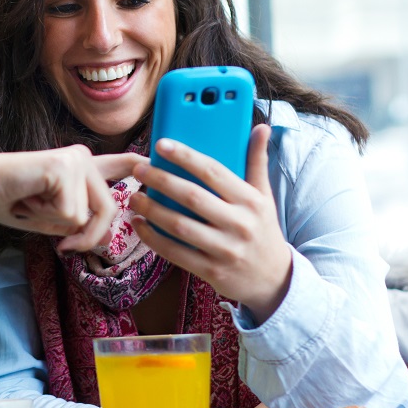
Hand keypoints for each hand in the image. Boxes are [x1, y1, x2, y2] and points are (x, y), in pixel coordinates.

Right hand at [0, 145, 147, 251]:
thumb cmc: (8, 199)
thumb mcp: (50, 215)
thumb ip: (76, 220)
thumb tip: (97, 234)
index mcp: (83, 165)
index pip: (124, 163)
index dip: (147, 168)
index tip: (165, 170)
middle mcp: (84, 157)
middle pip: (109, 210)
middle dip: (88, 237)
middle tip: (63, 248)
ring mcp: (75, 159)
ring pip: (85, 216)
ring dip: (54, 223)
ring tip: (30, 204)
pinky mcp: (64, 167)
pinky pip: (68, 214)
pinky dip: (44, 217)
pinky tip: (26, 199)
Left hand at [129, 124, 291, 322]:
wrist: (274, 280)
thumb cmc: (262, 229)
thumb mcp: (264, 196)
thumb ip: (257, 162)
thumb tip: (261, 127)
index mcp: (250, 201)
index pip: (214, 171)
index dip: (185, 156)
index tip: (161, 144)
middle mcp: (239, 224)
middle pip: (192, 197)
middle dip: (161, 180)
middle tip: (139, 169)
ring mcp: (225, 250)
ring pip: (180, 226)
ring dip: (152, 210)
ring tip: (134, 197)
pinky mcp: (211, 271)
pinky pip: (175, 252)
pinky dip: (153, 238)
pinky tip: (139, 224)